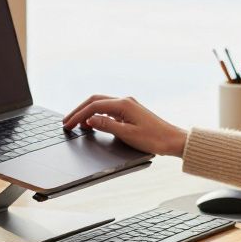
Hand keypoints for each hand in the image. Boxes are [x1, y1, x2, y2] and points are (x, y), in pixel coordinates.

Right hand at [62, 95, 188, 156]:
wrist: (173, 140)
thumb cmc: (154, 139)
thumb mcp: (128, 134)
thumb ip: (107, 126)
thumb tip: (90, 119)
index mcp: (124, 104)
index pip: (94, 106)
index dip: (78, 115)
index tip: (68, 124)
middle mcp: (125, 101)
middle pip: (95, 100)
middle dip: (79, 110)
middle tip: (67, 122)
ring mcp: (128, 105)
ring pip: (101, 104)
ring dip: (87, 112)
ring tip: (76, 124)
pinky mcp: (130, 112)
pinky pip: (109, 110)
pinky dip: (97, 115)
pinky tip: (92, 124)